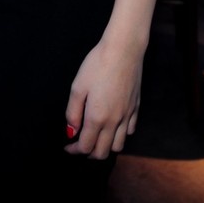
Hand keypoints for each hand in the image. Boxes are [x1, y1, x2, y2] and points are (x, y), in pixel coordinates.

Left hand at [64, 37, 142, 157]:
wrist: (124, 50)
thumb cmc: (97, 64)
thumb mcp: (78, 86)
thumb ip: (73, 112)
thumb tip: (71, 131)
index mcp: (97, 117)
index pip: (86, 146)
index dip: (74, 150)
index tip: (67, 146)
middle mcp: (114, 121)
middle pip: (103, 152)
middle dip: (89, 153)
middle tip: (79, 144)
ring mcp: (127, 115)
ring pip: (118, 145)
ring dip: (106, 147)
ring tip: (96, 137)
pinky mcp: (136, 107)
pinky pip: (130, 130)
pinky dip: (121, 134)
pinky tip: (114, 125)